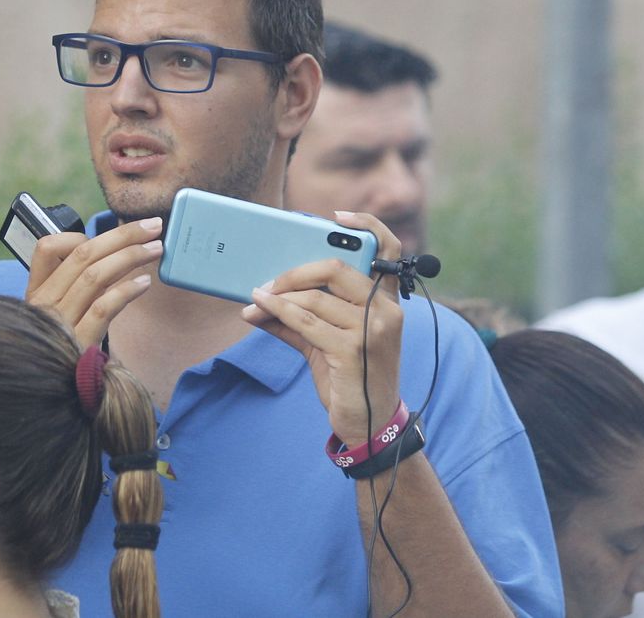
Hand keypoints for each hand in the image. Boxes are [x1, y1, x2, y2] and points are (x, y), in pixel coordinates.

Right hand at [25, 217, 160, 347]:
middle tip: (154, 226)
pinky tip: (144, 284)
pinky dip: (125, 291)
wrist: (54, 399)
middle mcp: (43, 305)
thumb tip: (115, 255)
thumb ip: (77, 288)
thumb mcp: (61, 316)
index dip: (79, 236)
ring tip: (156, 250)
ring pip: (94, 275)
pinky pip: (102, 308)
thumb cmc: (65, 352)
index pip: (47, 248)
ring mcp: (58, 324)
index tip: (107, 238)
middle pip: (82, 254)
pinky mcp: (77, 344)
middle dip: (122, 235)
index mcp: (36, 293)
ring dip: (131, 256)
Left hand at [241, 211, 403, 445]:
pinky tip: (259, 310)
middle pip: (336, 267)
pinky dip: (277, 312)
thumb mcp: (325, 342)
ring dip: (278, 296)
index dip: (366, 225)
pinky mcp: (353, 351)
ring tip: (256, 298)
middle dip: (296, 270)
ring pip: (315, 296)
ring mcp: (372, 331)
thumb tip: (255, 300)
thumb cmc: (350, 378)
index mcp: (387, 302)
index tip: (337, 217)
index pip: (388, 250)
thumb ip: (297, 318)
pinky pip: (306, 321)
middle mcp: (386, 311)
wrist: (369, 426)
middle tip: (270, 281)